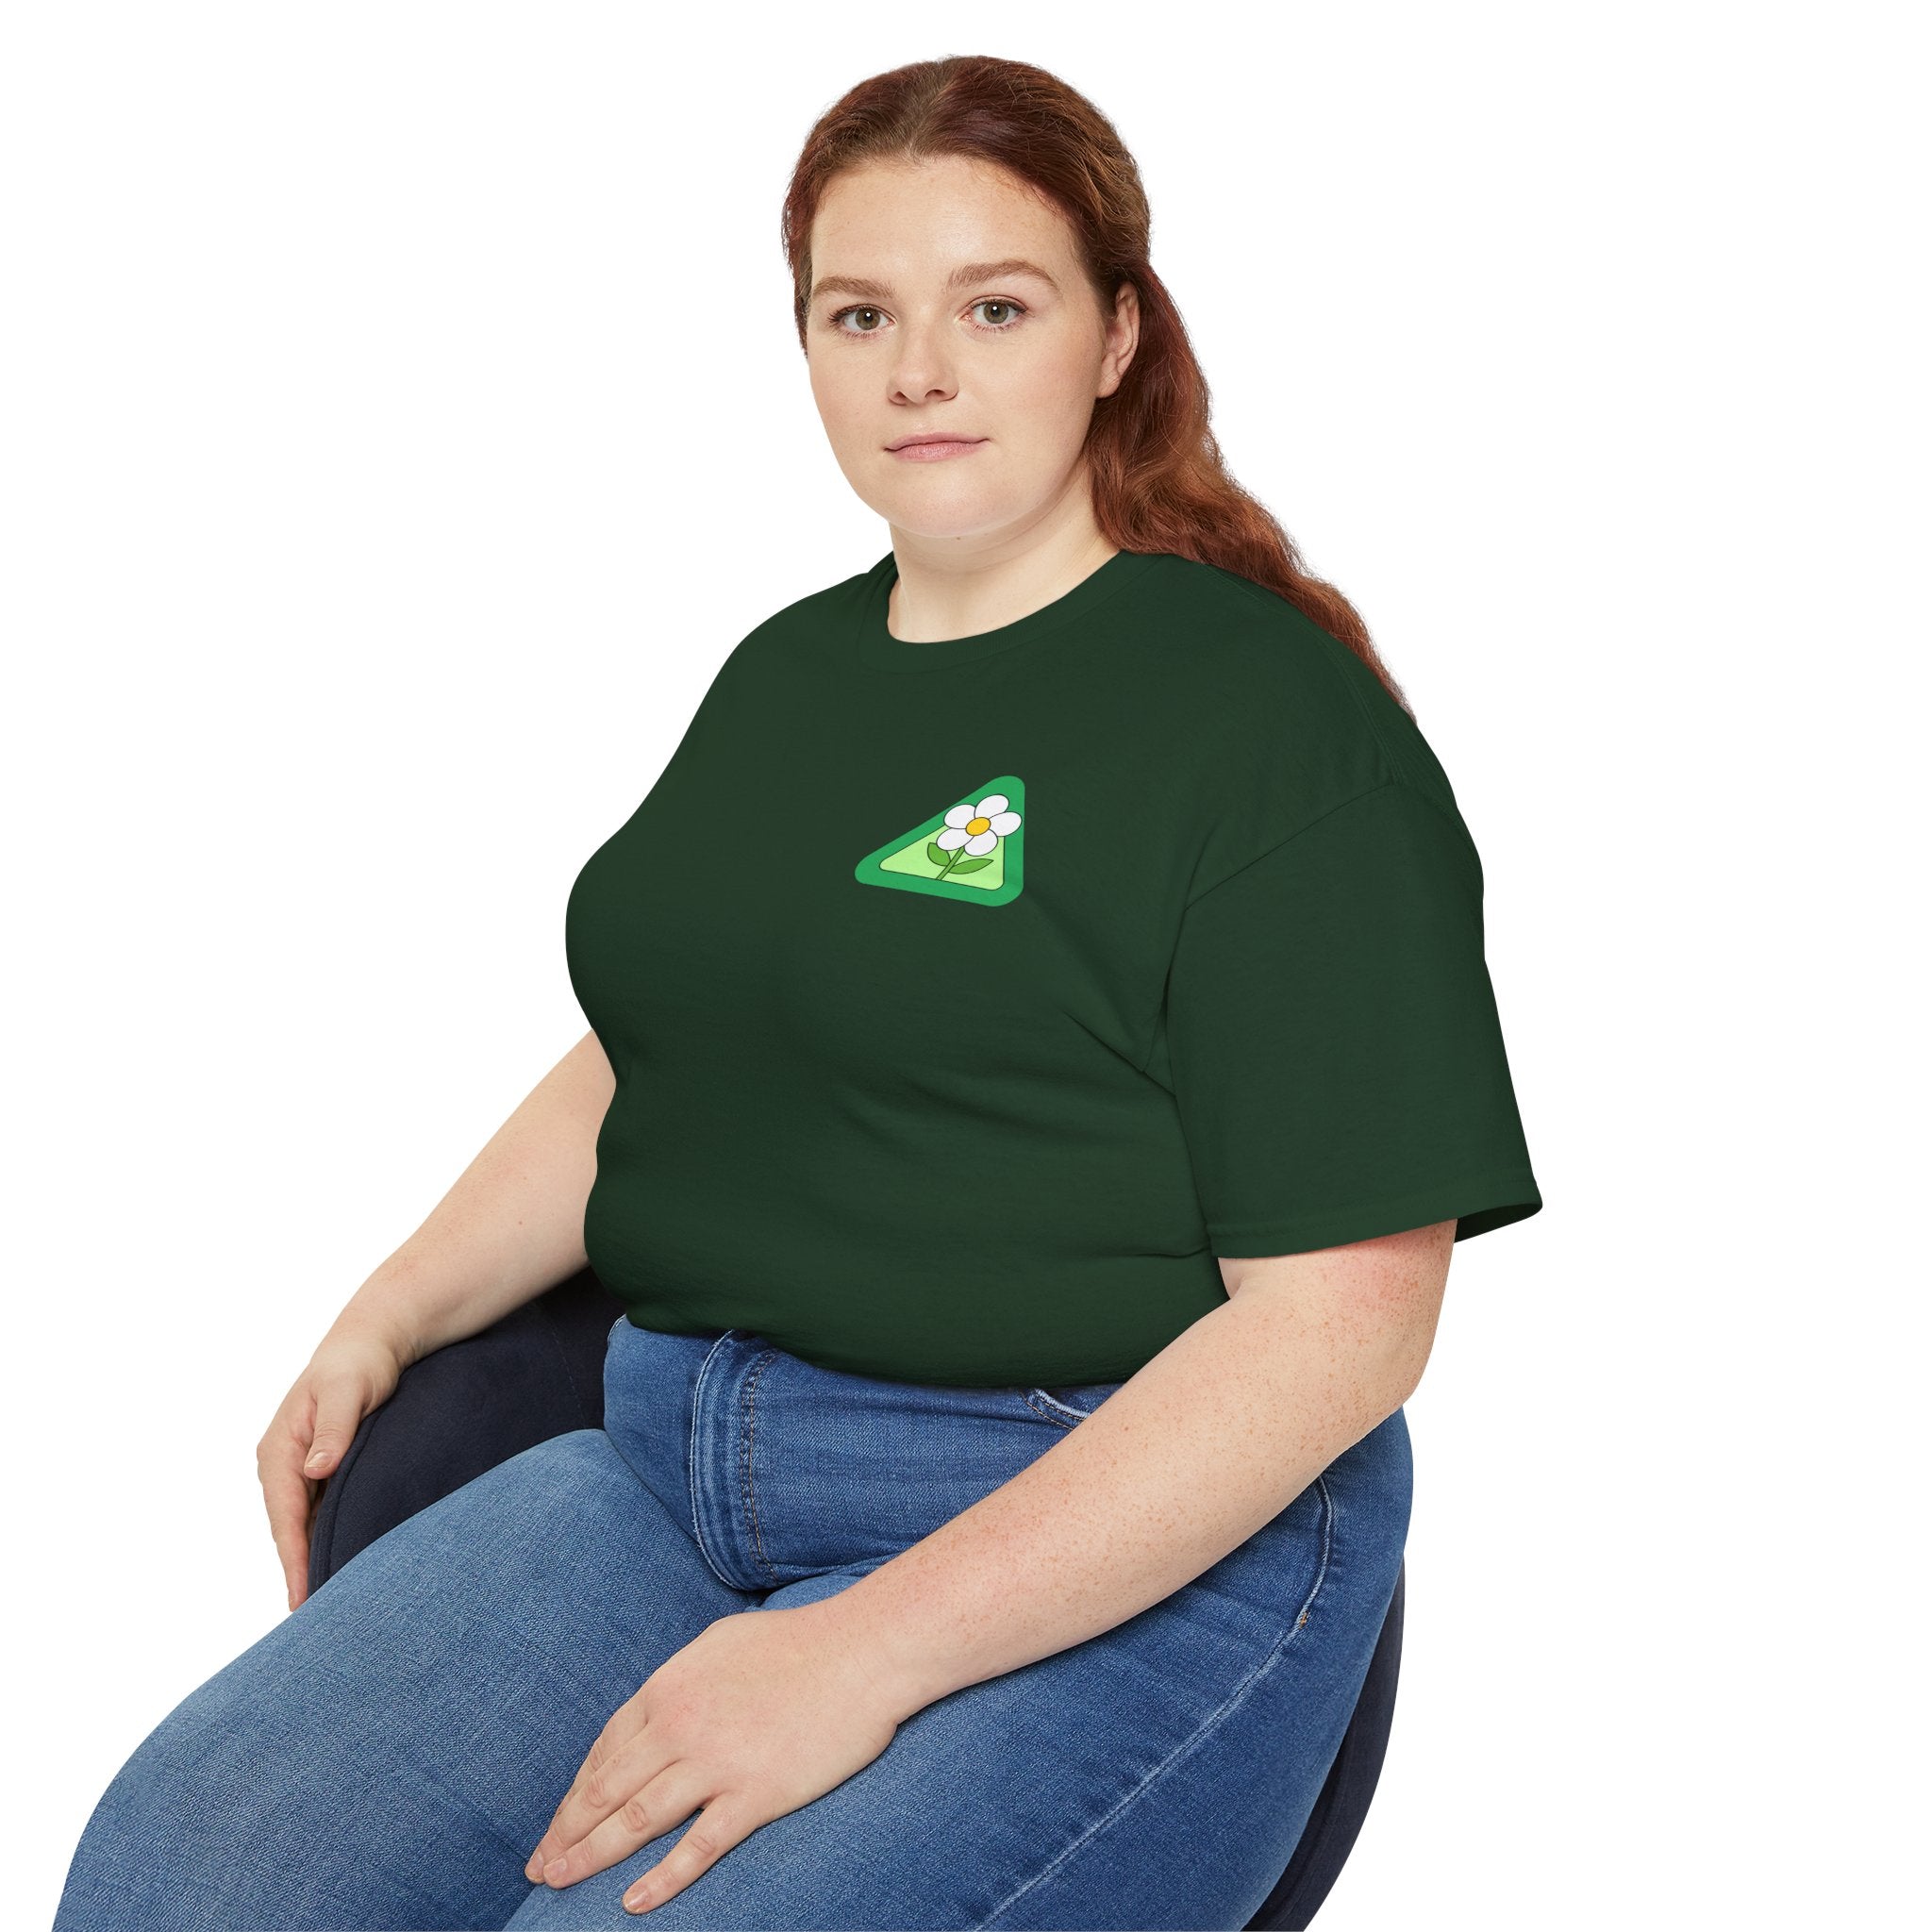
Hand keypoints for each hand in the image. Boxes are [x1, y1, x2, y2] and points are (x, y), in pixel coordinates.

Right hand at [256, 1321, 409, 1611]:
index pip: (284, 1518)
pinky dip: (329, 1538)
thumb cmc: (360, 1362)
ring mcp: (301, 1468)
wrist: (375, 1340)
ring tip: (332, 1606)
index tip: (303, 1601)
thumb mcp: (348, 1390)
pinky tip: (345, 1563)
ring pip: (305, 1525)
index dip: (294, 1561)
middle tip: (318, 1623)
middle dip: (302, 1571)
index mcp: (278, 1451)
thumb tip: (314, 1469)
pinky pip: (321, 1513)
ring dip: (315, 1558)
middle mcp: (282, 1465)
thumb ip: (334, 1429)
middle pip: (291, 1530)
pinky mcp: (322, 1469)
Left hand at [524, 1601, 908, 1914]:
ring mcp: (715, 1763)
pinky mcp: (754, 1795)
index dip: (575, 1793)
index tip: (557, 1824)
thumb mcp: (720, 1644)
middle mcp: (680, 1726)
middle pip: (605, 1790)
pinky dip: (661, 1880)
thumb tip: (655, 1712)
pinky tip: (633, 1903)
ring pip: (635, 1821)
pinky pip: (697, 1848)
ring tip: (560, 1883)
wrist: (862, 1651)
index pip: (604, 1750)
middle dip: (566, 1833)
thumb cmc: (798, 1642)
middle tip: (539, 1868)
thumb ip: (681, 1682)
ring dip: (591, 1857)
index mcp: (669, 1688)